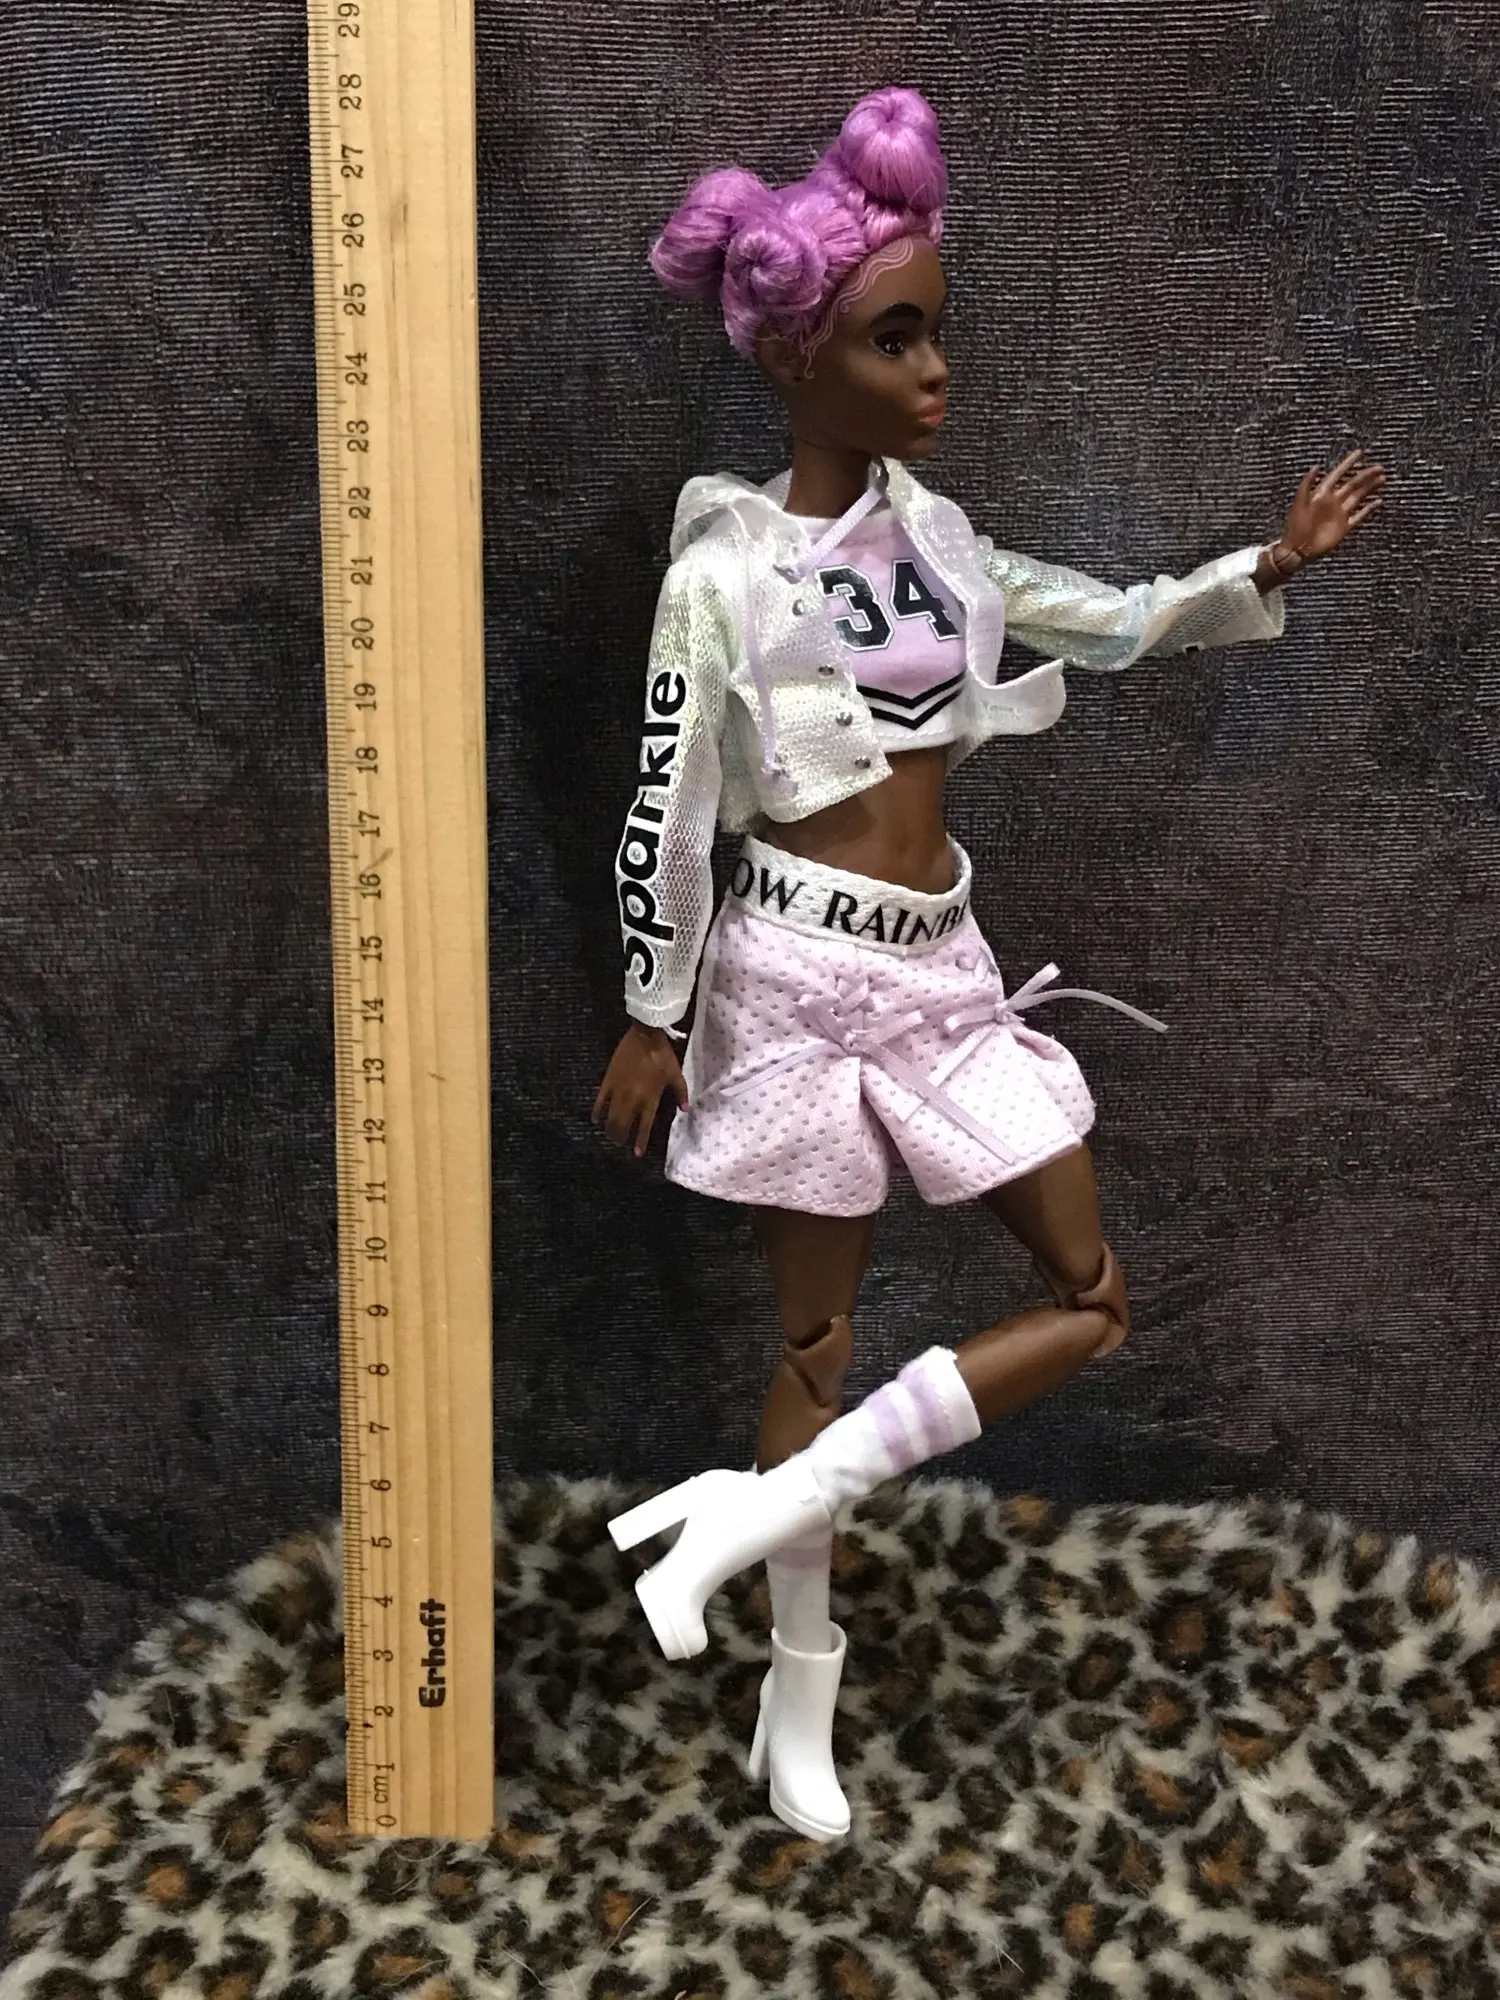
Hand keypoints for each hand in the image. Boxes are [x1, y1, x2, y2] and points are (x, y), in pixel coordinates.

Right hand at [592, 1023, 688, 1157]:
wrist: (645, 1035)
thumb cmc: (662, 1056)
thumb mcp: (675, 1075)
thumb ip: (681, 1093)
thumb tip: (685, 1109)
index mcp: (650, 1099)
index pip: (644, 1126)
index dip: (640, 1141)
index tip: (637, 1153)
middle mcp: (632, 1099)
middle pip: (623, 1125)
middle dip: (621, 1138)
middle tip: (620, 1143)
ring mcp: (618, 1091)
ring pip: (610, 1117)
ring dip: (610, 1129)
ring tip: (610, 1136)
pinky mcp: (608, 1081)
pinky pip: (599, 1101)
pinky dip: (597, 1112)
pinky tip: (596, 1120)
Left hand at [1274, 447, 1386, 568]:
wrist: (1297, 549)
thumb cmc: (1295, 526)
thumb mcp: (1299, 502)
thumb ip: (1307, 484)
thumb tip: (1317, 466)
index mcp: (1322, 493)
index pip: (1338, 474)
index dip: (1348, 463)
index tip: (1360, 453)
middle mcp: (1333, 501)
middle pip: (1352, 484)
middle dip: (1365, 475)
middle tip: (1379, 467)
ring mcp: (1340, 513)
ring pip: (1358, 496)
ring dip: (1370, 487)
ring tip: (1382, 478)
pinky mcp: (1344, 526)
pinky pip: (1359, 515)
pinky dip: (1369, 509)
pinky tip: (1378, 501)